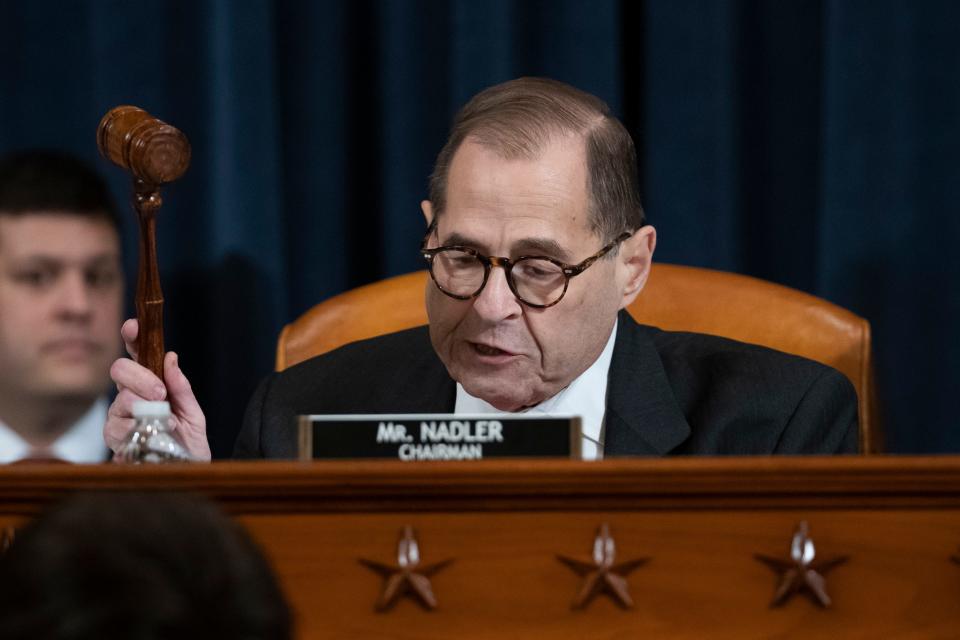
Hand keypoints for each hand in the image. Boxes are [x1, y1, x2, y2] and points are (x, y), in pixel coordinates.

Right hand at [105, 319, 211, 460]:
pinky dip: (138, 427)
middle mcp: (131, 397)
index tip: (133, 326)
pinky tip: (155, 433)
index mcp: (150, 385)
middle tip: (160, 392)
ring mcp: (120, 417)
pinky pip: (116, 426)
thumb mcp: (193, 412)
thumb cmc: (188, 442)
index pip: (137, 356)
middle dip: (140, 377)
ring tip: (165, 420)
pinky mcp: (115, 439)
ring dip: (143, 406)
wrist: (188, 472)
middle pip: (120, 371)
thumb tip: (170, 357)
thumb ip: (181, 387)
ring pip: (119, 399)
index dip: (133, 338)